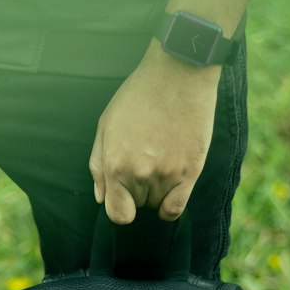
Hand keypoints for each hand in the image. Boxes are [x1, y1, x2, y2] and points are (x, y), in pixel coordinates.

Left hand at [88, 47, 221, 223]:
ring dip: (156, 191)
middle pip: (138, 206)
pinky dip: (171, 205)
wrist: (177, 75)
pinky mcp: (191, 172)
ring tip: (159, 160)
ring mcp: (167, 175)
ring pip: (157, 204)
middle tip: (144, 162)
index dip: (119, 207)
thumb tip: (101, 197)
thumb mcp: (106, 124)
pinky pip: (176, 208)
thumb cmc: (138, 96)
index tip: (123, 195)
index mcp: (115, 165)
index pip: (117, 214)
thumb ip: (98, 165)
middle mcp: (140, 175)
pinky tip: (171, 189)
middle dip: (137, 191)